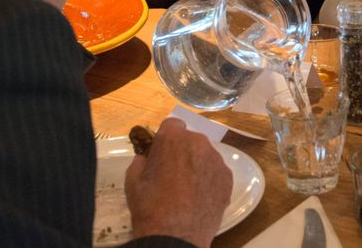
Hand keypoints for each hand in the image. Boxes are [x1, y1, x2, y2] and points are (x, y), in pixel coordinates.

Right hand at [124, 119, 231, 247]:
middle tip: (172, 173)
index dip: (165, 138)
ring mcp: (216, 160)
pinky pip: (216, 171)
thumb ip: (140, 160)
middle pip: (190, 139)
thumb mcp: (133, 180)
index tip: (161, 153)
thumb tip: (146, 157)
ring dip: (196, 164)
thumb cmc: (150, 207)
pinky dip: (209, 179)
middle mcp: (199, 143)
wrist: (176, 237)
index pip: (171, 124)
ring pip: (204, 155)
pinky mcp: (228, 178)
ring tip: (187, 188)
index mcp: (173, 138)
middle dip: (181, 151)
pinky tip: (199, 197)